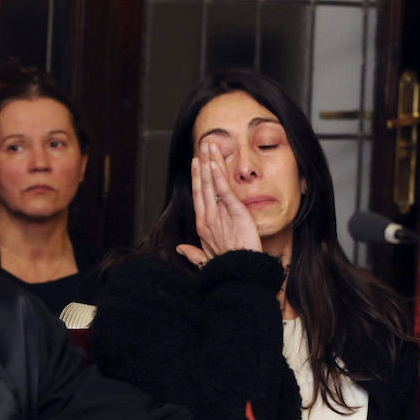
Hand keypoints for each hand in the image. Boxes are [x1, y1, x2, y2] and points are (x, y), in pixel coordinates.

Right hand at [176, 142, 261, 267]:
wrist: (239, 274)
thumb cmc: (226, 268)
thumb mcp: (208, 258)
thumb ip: (194, 252)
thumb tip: (180, 249)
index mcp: (203, 226)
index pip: (198, 196)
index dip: (197, 178)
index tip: (196, 163)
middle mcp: (207, 217)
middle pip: (202, 185)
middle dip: (202, 164)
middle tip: (203, 146)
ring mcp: (218, 214)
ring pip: (210, 183)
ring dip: (209, 162)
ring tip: (209, 145)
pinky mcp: (233, 211)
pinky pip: (223, 190)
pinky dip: (218, 175)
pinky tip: (214, 163)